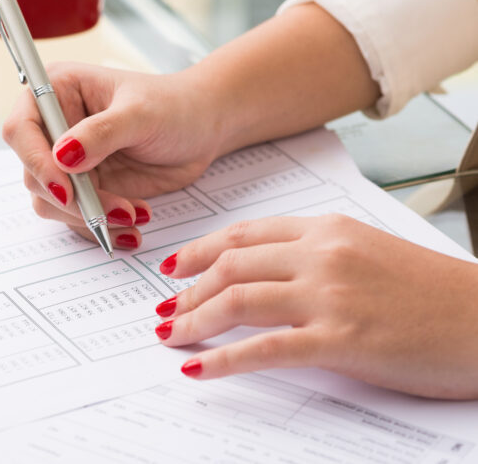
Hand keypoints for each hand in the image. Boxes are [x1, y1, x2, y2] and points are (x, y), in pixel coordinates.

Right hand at [2, 62, 221, 247]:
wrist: (202, 129)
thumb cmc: (174, 106)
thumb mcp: (142, 113)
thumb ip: (102, 132)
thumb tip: (62, 156)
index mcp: (57, 91)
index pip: (21, 128)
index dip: (35, 160)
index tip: (65, 189)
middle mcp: (54, 127)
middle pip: (33, 173)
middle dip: (73, 200)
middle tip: (116, 210)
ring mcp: (67, 161)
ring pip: (51, 202)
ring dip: (90, 217)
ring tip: (134, 214)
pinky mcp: (84, 188)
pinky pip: (76, 218)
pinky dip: (102, 228)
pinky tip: (132, 226)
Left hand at [156, 213, 477, 398]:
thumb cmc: (433, 293)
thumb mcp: (369, 252)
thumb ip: (317, 255)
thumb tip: (266, 274)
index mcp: (327, 229)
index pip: (244, 235)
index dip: (200, 251)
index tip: (173, 267)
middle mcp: (322, 255)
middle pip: (231, 266)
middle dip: (188, 290)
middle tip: (165, 309)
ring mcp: (329, 296)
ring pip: (238, 301)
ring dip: (194, 320)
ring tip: (171, 336)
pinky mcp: (340, 340)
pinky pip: (264, 349)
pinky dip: (223, 359)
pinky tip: (199, 369)